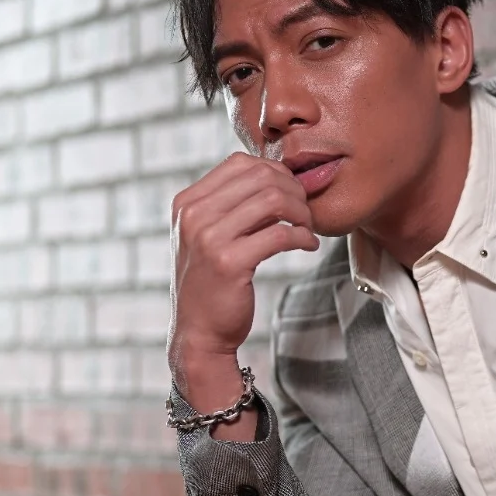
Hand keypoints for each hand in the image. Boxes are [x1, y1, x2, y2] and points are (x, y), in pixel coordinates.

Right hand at [167, 152, 318, 435]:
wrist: (199, 333)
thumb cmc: (211, 283)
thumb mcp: (208, 236)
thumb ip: (230, 206)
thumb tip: (273, 176)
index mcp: (187, 202)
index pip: (240, 163)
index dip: (274, 172)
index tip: (291, 192)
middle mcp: (193, 215)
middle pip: (260, 176)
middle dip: (293, 189)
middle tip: (306, 210)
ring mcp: (209, 238)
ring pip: (273, 199)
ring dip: (301, 211)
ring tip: (308, 227)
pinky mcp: (229, 262)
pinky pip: (280, 234)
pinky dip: (302, 236)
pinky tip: (308, 245)